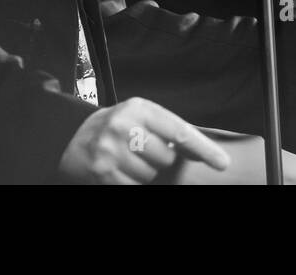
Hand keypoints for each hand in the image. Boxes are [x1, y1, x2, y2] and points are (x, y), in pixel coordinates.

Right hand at [57, 97, 229, 184]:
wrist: (74, 136)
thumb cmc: (117, 125)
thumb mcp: (141, 115)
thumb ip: (168, 128)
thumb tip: (200, 151)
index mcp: (139, 108)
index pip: (180, 132)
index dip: (204, 149)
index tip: (222, 163)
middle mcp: (124, 127)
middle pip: (166, 158)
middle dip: (160, 158)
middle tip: (143, 148)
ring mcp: (112, 152)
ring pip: (151, 175)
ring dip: (146, 171)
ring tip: (129, 157)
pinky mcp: (103, 174)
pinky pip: (135, 187)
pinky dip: (132, 181)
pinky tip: (121, 169)